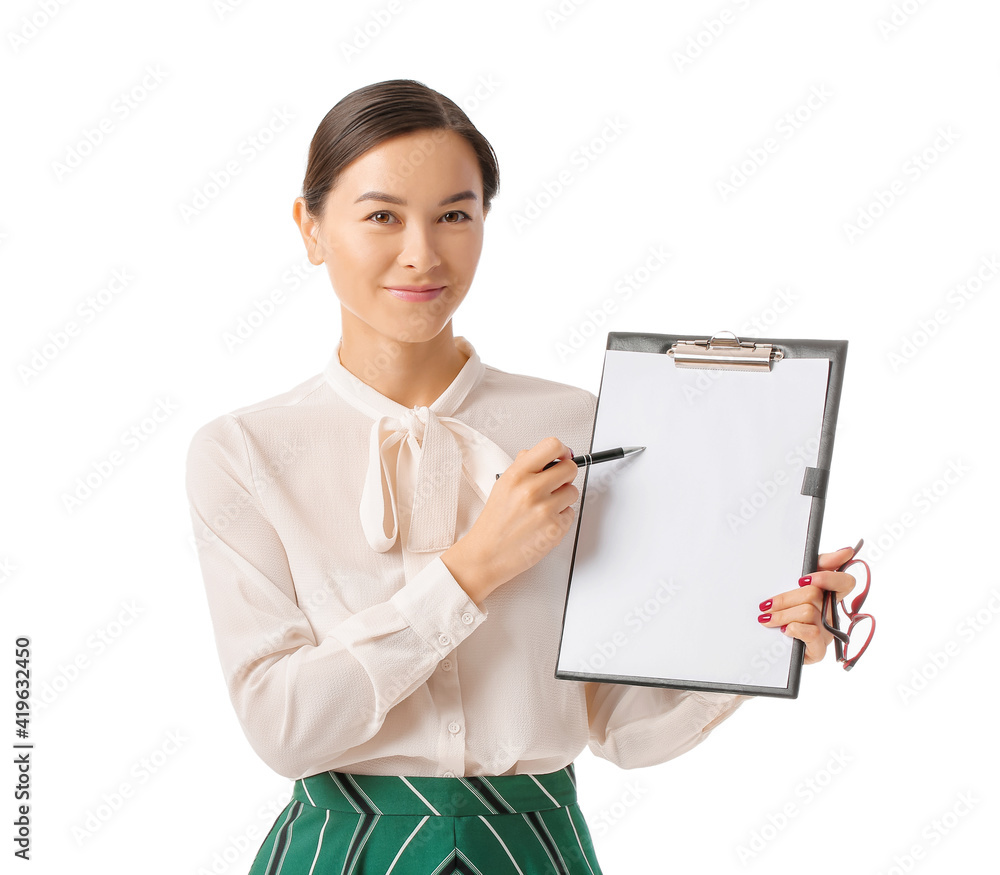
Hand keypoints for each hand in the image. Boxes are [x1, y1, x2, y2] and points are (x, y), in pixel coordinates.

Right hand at [441, 437, 578, 603]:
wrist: (486, 555)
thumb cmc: (494, 523)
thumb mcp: (502, 486)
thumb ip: (524, 467)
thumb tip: (547, 456)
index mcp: (517, 475)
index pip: (551, 446)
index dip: (563, 450)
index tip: (563, 456)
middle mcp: (531, 489)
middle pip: (570, 468)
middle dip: (565, 476)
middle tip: (555, 484)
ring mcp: (545, 509)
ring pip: (573, 492)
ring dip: (564, 499)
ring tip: (544, 508)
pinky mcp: (555, 528)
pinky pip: (571, 514)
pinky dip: (561, 518)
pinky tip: (543, 523)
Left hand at [756, 546, 858, 664]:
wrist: (771, 645)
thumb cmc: (786, 611)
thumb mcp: (795, 584)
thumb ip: (819, 565)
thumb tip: (847, 551)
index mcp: (829, 596)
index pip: (845, 582)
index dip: (828, 577)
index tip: (803, 578)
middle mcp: (832, 613)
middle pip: (813, 595)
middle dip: (784, 598)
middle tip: (766, 604)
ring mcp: (828, 632)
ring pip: (808, 612)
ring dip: (782, 615)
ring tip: (766, 618)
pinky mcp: (819, 650)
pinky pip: (811, 633)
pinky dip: (795, 629)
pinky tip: (784, 630)